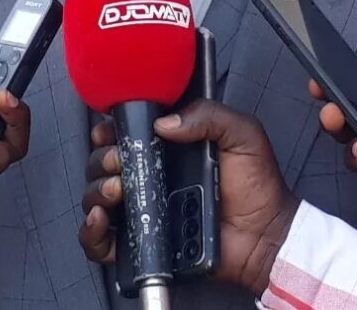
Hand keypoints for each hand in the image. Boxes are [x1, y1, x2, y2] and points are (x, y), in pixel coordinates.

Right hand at [79, 100, 298, 295]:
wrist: (266, 236)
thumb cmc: (258, 186)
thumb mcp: (242, 134)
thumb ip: (208, 115)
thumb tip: (164, 121)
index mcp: (170, 148)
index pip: (125, 134)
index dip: (110, 131)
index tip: (109, 131)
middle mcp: (151, 176)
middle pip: (103, 163)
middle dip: (102, 160)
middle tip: (119, 163)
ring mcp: (144, 209)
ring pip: (96, 196)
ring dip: (96, 190)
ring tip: (118, 191)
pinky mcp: (141, 242)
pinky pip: (101, 240)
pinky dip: (91, 231)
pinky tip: (102, 219)